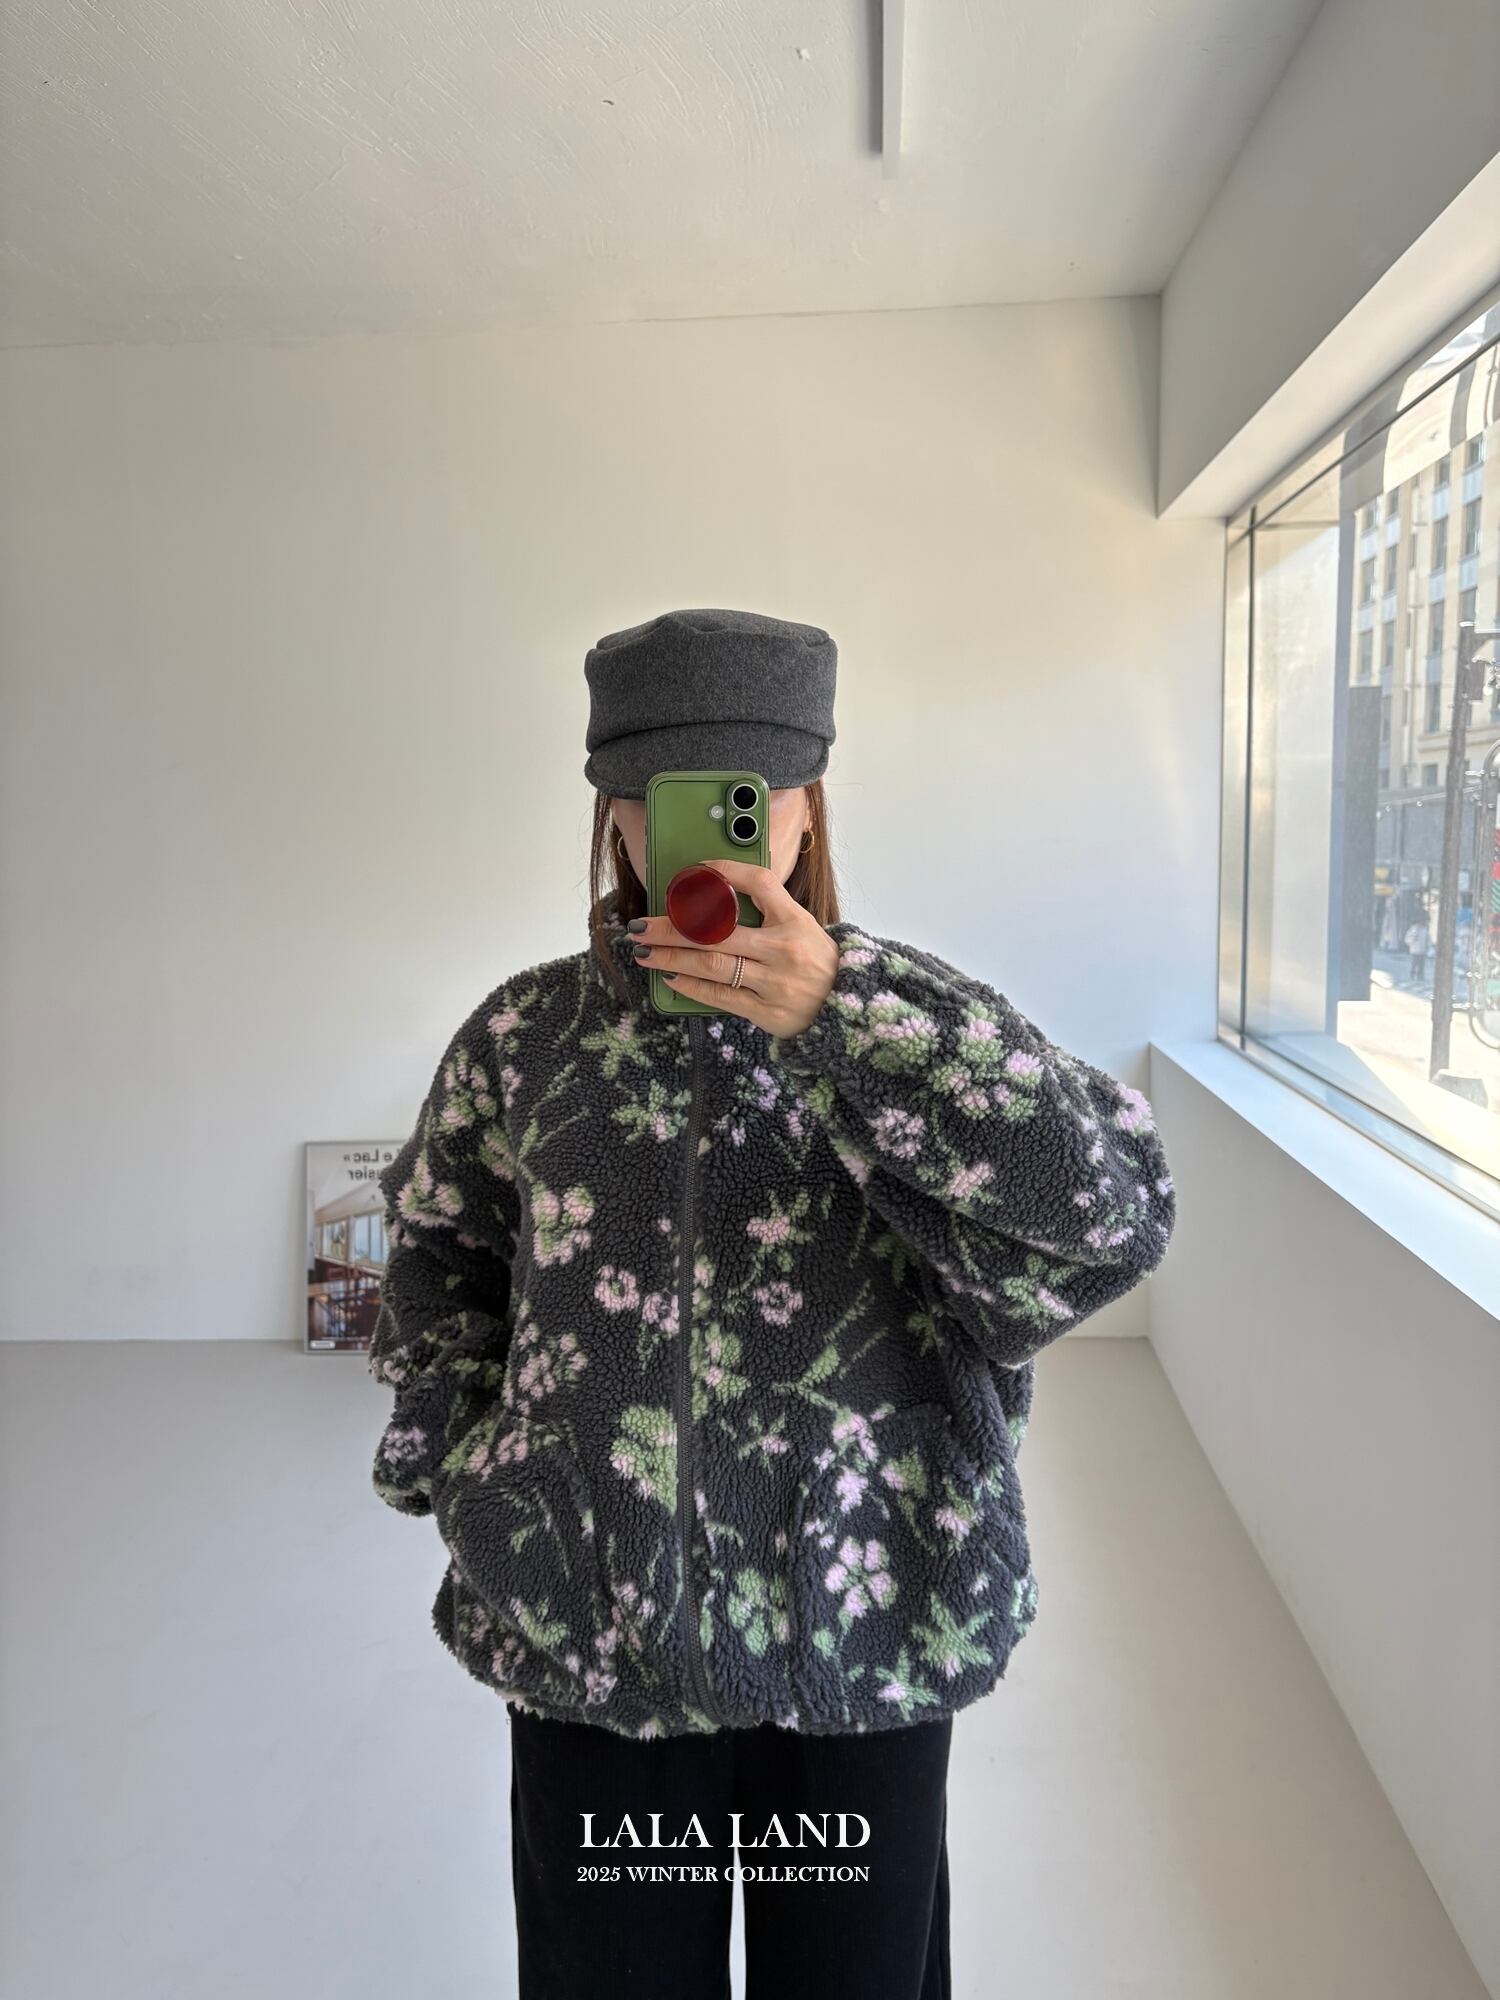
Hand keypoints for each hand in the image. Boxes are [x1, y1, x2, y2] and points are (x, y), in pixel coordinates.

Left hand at [628, 857, 839, 1036]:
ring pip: (712, 965)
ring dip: (671, 956)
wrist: (847, 1008)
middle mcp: (784, 949)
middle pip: (717, 930)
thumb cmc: (817, 963)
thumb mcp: (803, 928)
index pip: (759, 883)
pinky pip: (719, 996)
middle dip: (671, 927)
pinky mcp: (766, 1011)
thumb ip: (768, 913)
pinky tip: (670, 976)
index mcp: (795, 920)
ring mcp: (774, 982)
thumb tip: (714, 899)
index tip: (695, 871)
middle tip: (641, 925)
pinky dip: (690, 985)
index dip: (725, 872)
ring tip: (644, 952)